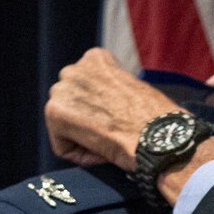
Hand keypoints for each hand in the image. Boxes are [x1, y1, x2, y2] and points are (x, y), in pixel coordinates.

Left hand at [42, 48, 181, 168]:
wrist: (157, 136)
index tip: (120, 121)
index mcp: (95, 58)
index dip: (105, 111)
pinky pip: (63, 145)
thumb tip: (102, 108)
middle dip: (88, 121)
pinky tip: (103, 152)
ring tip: (110, 142)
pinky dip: (81, 155)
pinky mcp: (55, 112)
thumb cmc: (156, 119)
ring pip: (65, 124)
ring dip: (85, 138)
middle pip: (71, 104)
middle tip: (112, 133)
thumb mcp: (132, 89)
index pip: (87, 88)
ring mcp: (62, 89)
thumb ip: (110, 91)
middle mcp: (74, 68)